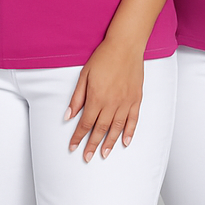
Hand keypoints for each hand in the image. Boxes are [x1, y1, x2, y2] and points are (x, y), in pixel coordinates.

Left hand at [65, 36, 144, 161]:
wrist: (125, 46)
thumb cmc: (103, 58)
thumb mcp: (84, 76)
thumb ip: (77, 98)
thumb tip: (68, 116)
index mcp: (96, 98)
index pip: (85, 123)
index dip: (78, 137)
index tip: (73, 147)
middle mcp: (111, 103)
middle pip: (100, 129)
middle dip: (92, 145)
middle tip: (87, 157)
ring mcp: (126, 102)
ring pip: (117, 128)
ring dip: (109, 143)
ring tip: (104, 154)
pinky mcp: (136, 99)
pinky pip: (133, 120)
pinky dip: (130, 132)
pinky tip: (125, 142)